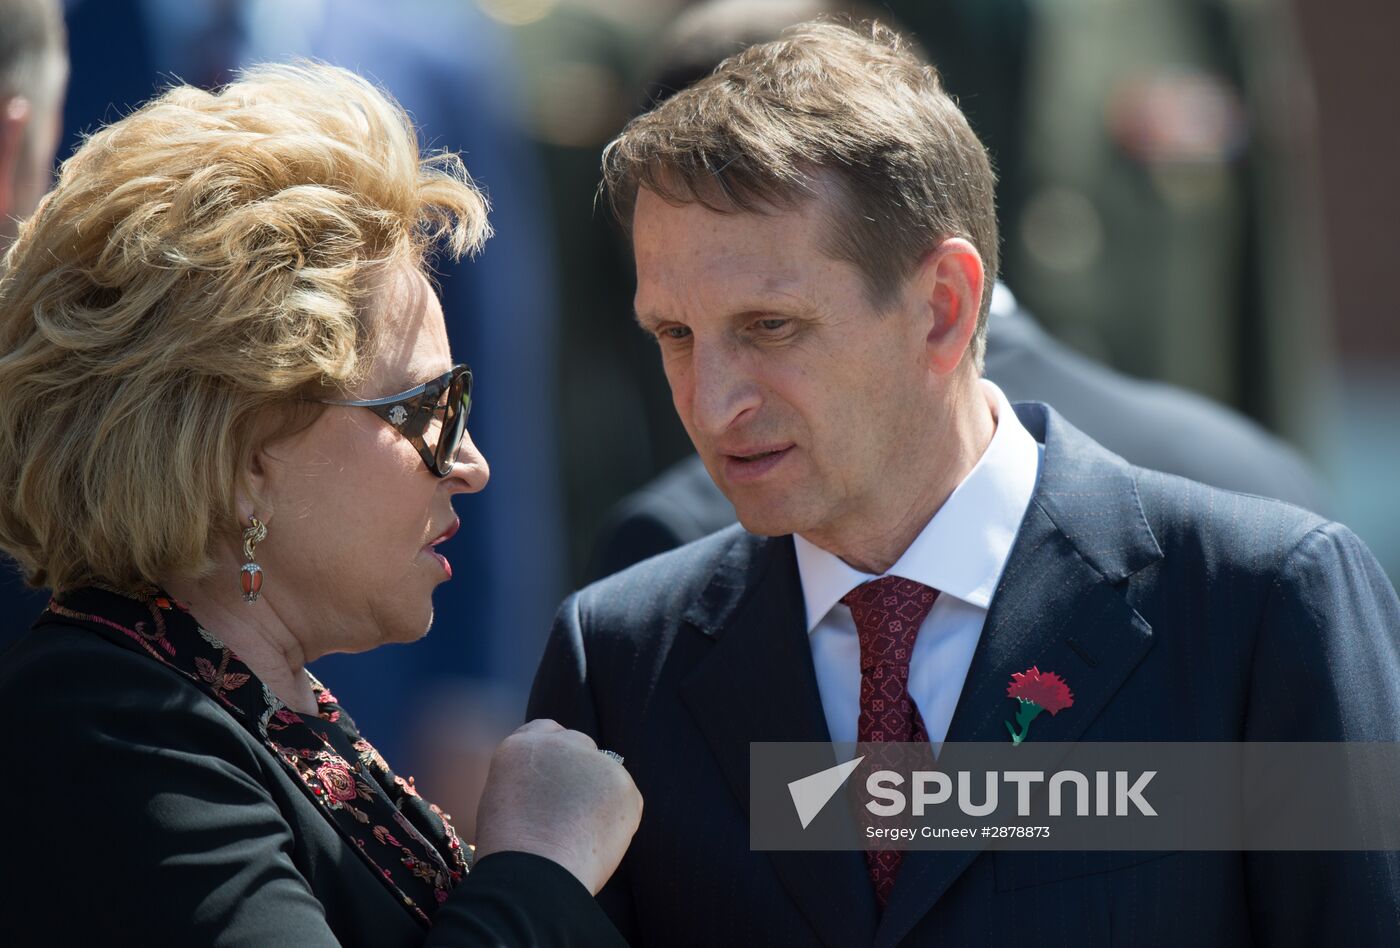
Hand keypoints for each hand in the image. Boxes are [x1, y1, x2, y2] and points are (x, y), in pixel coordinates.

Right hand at [473, 719, 642, 894]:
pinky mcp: (622, 784)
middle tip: (575, 811)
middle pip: (580, 746)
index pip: (546, 731)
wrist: (534, 873)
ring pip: (605, 775)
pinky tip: (596, 843)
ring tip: (580, 838)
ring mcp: (594, 760)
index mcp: (521, 747)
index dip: (555, 756)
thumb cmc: (511, 855)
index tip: (558, 776)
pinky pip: (624, 801)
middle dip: (580, 772)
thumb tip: (553, 789)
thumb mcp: (503, 803)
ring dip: (599, 797)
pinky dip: (616, 821)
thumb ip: (529, 782)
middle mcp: (559, 743)